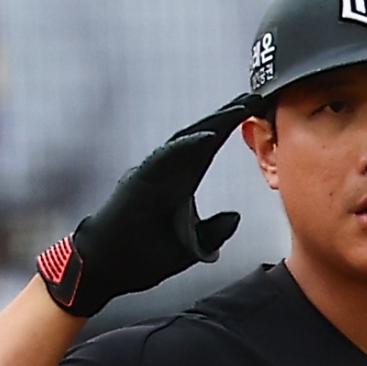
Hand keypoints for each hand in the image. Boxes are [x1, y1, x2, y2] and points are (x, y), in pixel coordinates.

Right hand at [38, 93, 264, 316]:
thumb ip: (214, 231)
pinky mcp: (140, 181)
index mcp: (182, 181)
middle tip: (254, 96)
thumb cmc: (144, 257)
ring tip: (239, 108)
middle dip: (227, 116)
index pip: (210, 147)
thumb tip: (236, 216)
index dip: (232, 128)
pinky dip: (186, 146)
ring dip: (213, 123)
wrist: (108, 269)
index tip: (257, 111)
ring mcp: (153, 174)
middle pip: (201, 136)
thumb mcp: (193, 246)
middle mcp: (168, 171)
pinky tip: (208, 136)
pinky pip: (165, 158)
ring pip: (186, 140)